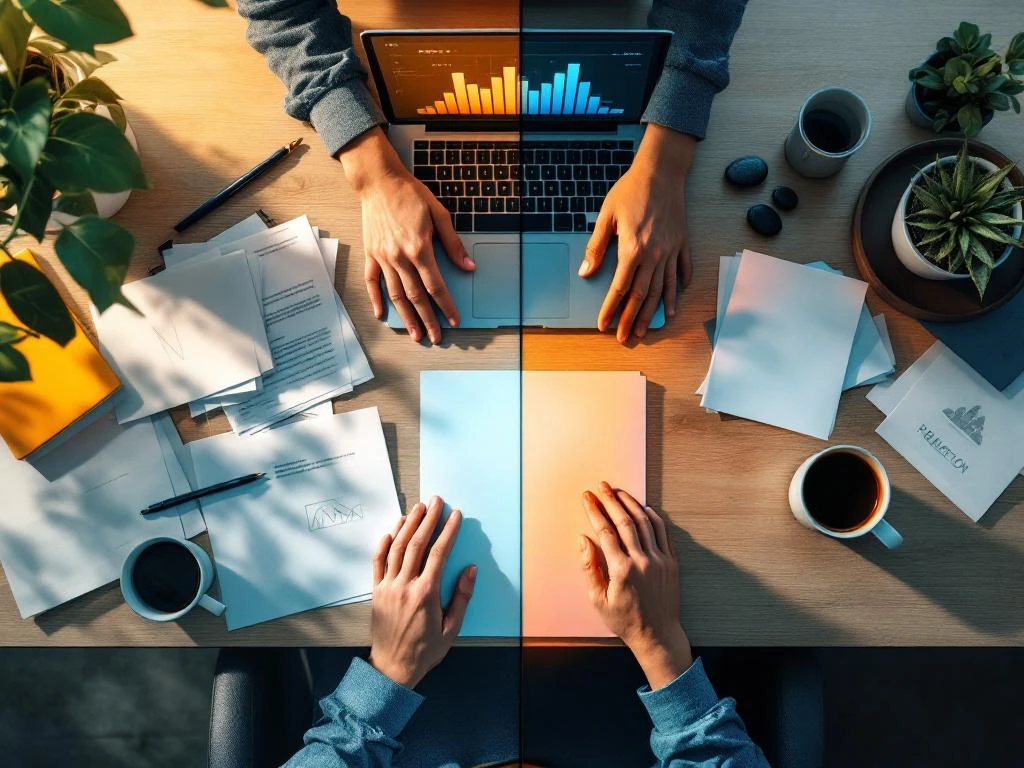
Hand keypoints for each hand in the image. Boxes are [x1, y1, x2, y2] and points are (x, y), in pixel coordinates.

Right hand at [339, 128, 474, 344]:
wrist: (379, 181)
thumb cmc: (410, 195)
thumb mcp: (439, 214)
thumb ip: (453, 244)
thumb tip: (468, 267)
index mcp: (419, 249)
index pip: (436, 286)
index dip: (446, 305)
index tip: (454, 320)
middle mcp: (399, 257)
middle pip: (416, 296)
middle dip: (427, 320)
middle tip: (435, 337)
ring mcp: (383, 257)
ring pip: (396, 294)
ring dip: (406, 317)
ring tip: (414, 334)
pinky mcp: (371, 254)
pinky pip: (372, 281)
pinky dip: (376, 299)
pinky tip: (382, 314)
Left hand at [368, 496, 475, 688]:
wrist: (392, 668)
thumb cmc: (425, 650)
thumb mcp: (452, 628)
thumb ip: (462, 597)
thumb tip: (470, 569)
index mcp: (426, 593)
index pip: (439, 553)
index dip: (448, 531)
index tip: (456, 515)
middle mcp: (405, 585)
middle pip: (417, 544)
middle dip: (428, 519)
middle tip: (437, 501)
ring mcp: (388, 587)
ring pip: (397, 548)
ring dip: (408, 524)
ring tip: (418, 508)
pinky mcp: (376, 591)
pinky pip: (378, 562)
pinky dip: (384, 543)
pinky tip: (392, 529)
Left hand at [579, 125, 694, 343]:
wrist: (662, 171)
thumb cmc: (632, 190)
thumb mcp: (607, 216)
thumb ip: (596, 247)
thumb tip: (586, 272)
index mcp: (633, 249)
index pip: (619, 288)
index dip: (610, 309)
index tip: (603, 324)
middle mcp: (654, 254)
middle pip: (642, 295)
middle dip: (630, 319)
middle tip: (624, 337)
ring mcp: (671, 250)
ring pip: (663, 289)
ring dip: (654, 312)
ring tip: (646, 329)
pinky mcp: (682, 243)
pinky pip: (682, 271)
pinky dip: (678, 289)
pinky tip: (674, 302)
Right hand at [579, 482, 692, 690]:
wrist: (657, 635)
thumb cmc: (625, 620)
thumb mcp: (599, 599)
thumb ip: (590, 567)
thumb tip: (583, 540)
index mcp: (622, 569)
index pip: (605, 531)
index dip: (594, 510)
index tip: (587, 497)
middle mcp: (643, 561)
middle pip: (625, 521)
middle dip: (611, 500)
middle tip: (602, 486)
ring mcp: (660, 560)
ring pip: (646, 523)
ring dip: (631, 504)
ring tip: (620, 492)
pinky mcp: (672, 563)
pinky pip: (663, 533)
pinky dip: (654, 518)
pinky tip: (644, 508)